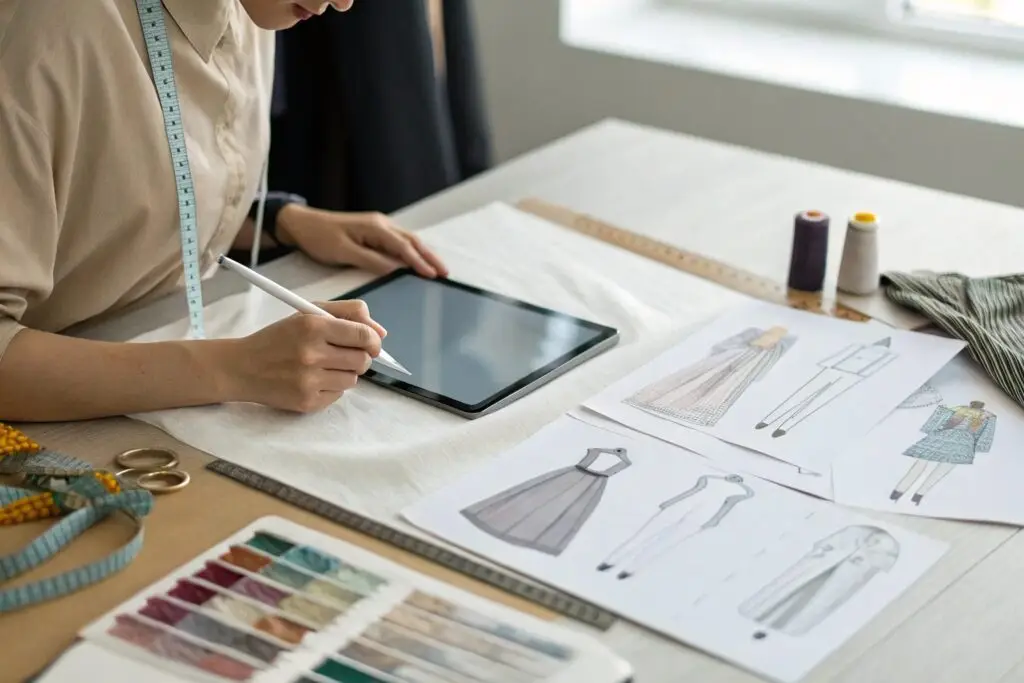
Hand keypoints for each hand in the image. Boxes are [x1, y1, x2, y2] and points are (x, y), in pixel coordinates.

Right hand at [219, 300, 385, 412]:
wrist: (242, 367)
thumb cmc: (279, 338)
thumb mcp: (307, 314)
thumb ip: (348, 313)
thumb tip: (381, 333)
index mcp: (313, 326)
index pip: (363, 336)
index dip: (374, 341)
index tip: (372, 344)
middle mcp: (311, 354)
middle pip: (363, 361)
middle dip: (360, 357)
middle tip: (344, 354)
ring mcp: (308, 380)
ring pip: (353, 379)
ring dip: (345, 372)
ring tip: (323, 366)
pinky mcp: (307, 401)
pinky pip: (338, 395)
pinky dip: (331, 387)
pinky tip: (312, 379)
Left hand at [277, 204, 448, 278]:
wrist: (302, 224)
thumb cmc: (319, 237)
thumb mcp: (343, 252)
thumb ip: (371, 260)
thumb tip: (395, 269)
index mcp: (374, 228)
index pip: (403, 247)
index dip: (419, 261)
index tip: (433, 274)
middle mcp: (380, 224)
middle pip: (412, 241)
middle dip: (430, 256)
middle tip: (445, 272)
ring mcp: (378, 226)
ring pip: (408, 240)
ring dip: (424, 253)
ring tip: (438, 268)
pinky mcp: (373, 231)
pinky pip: (399, 241)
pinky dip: (412, 251)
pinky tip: (417, 260)